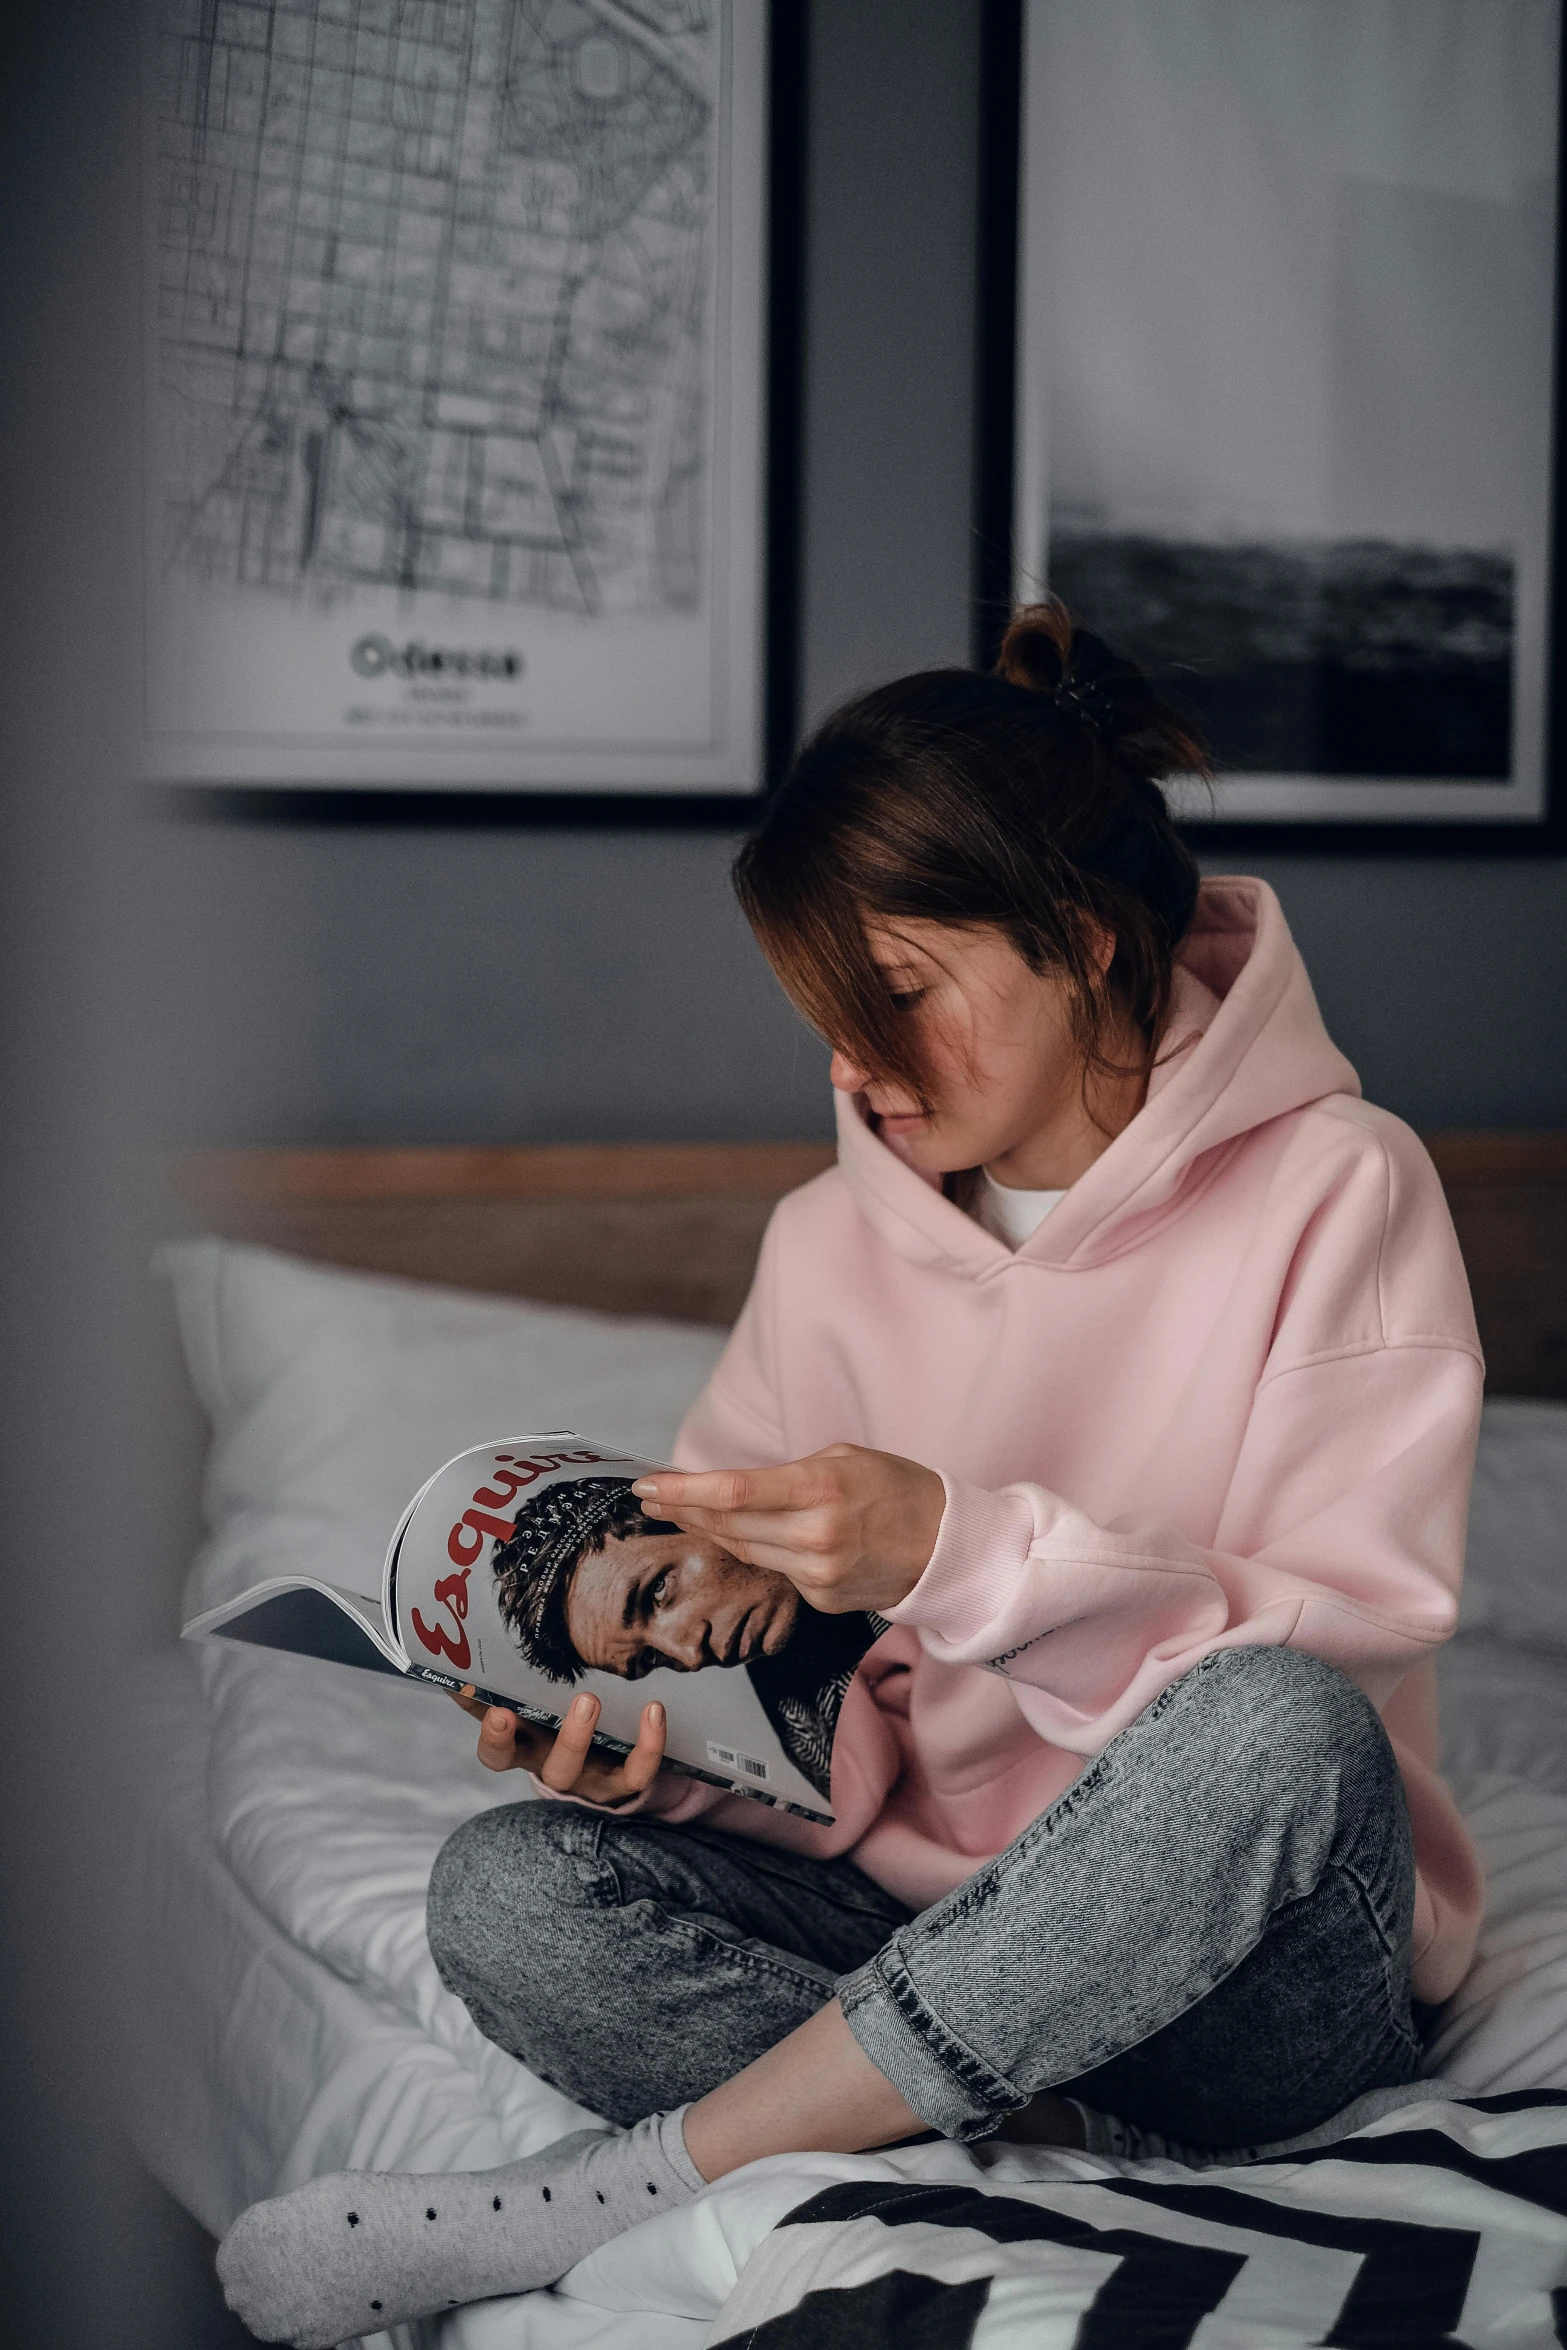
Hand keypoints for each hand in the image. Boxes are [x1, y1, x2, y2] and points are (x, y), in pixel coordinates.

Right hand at [451, 1687, 665, 1805]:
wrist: (600, 1759)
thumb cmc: (553, 1718)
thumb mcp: (528, 1702)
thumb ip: (501, 1679)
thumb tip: (468, 1643)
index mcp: (525, 1747)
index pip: (498, 1755)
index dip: (495, 1740)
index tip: (498, 1713)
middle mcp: (554, 1766)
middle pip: (552, 1769)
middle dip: (564, 1738)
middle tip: (579, 1700)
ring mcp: (589, 1777)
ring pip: (587, 1772)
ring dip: (587, 1739)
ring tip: (594, 1700)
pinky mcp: (623, 1780)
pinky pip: (637, 1771)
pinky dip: (648, 1745)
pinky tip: (653, 1711)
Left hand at [631, 1444, 944, 1615]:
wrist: (946, 1546)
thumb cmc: (897, 1489)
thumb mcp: (844, 1458)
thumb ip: (786, 1474)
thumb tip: (728, 1488)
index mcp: (820, 1489)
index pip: (733, 1492)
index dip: (684, 1490)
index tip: (648, 1485)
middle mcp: (814, 1537)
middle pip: (727, 1525)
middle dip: (681, 1509)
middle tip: (650, 1496)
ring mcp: (816, 1575)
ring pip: (742, 1550)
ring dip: (708, 1530)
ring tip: (680, 1510)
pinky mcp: (820, 1599)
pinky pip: (772, 1570)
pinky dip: (752, 1549)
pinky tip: (739, 1534)